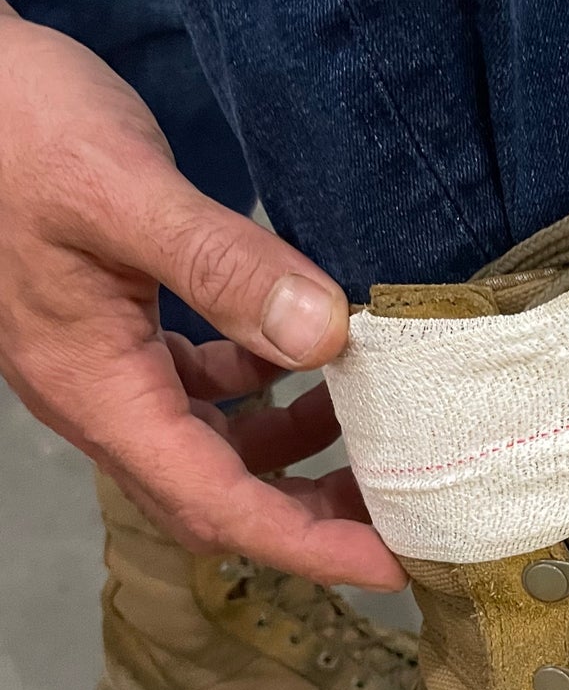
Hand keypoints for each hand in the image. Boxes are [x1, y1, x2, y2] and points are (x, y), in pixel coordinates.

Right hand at [0, 4, 404, 587]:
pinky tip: (310, 352)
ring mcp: (103, 361)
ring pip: (212, 444)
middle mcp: (98, 393)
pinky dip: (261, 384)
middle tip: (409, 510)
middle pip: (218, 494)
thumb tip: (325, 334)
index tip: (395, 562)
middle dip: (314, 514)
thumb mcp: (125, 191)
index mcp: (96, 388)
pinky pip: (197, 386)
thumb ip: (221, 264)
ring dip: (293, 453)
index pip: (216, 504)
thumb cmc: (19, 127)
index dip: (309, 544)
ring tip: (380, 433)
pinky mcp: (114, 323)